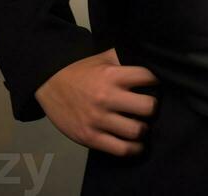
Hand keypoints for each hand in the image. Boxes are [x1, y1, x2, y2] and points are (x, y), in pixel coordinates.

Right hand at [34, 48, 158, 155]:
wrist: (51, 84)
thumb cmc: (82, 71)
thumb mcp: (103, 58)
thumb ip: (124, 59)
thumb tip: (150, 58)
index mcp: (112, 75)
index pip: (147, 78)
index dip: (156, 81)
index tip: (156, 85)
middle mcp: (106, 98)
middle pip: (147, 107)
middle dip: (153, 107)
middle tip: (151, 108)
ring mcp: (98, 120)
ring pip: (136, 131)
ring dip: (144, 129)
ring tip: (143, 126)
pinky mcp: (90, 138)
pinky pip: (120, 149)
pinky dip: (134, 149)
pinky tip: (137, 144)